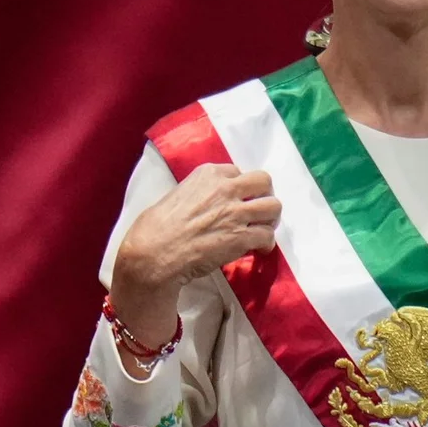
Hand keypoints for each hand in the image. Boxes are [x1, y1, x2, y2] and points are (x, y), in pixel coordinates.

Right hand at [109, 163, 280, 346]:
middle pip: (264, 182)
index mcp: (209, 174)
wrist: (153, 254)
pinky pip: (267, 236)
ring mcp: (236, 212)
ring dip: (269, 219)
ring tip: (262, 229)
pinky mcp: (241, 237)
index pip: (238, 172)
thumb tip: (211, 203)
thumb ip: (201, 192)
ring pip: (274, 207)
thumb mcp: (178, 194)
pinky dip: (266, 244)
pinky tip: (258, 249)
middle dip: (264, 196)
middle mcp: (226, 188)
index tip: (237, 200)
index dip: (240, 188)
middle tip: (258, 211)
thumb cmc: (155, 227)